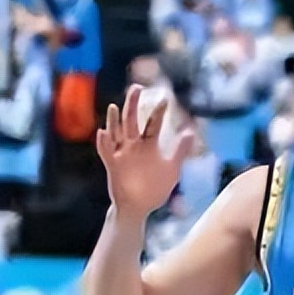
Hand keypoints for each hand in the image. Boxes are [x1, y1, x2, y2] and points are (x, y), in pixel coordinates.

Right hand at [96, 86, 194, 220]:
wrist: (141, 206)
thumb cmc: (155, 186)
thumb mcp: (172, 167)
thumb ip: (180, 150)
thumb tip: (191, 132)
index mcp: (149, 145)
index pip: (153, 124)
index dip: (158, 112)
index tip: (164, 99)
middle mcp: (134, 146)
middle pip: (131, 121)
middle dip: (133, 105)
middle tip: (136, 87)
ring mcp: (122, 155)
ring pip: (116, 133)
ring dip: (114, 120)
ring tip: (114, 107)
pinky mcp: (113, 166)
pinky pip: (106, 153)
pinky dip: (104, 143)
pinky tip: (103, 133)